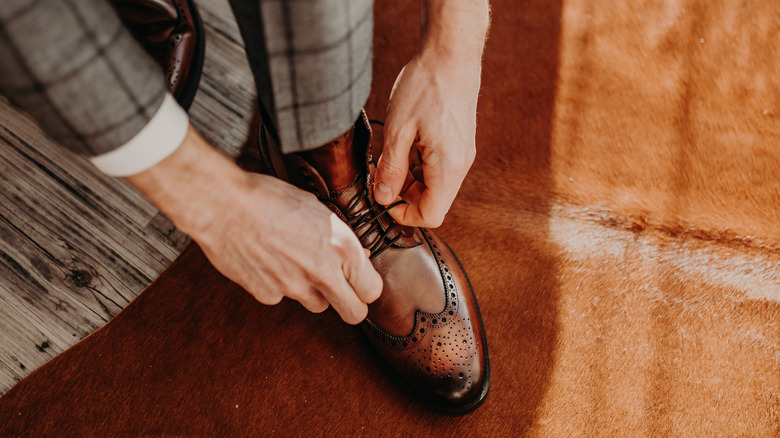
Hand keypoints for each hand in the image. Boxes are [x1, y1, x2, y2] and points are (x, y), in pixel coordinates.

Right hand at [127, 128, 382, 323]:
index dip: (367, 286)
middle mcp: (322, 273)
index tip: (360, 281)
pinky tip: (269, 262)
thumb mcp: (317, 209)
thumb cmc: (270, 198)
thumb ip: (341, 238)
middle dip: (351, 304)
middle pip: (354, 313)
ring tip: (296, 263)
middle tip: (342, 291)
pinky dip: (280, 286)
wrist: (223, 206)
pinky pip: (283, 298)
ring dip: (313, 292)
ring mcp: (294, 289)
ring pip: (317, 305)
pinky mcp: (268, 296)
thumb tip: (358, 256)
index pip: (372, 291)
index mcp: (342, 248)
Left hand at [373, 54, 480, 227]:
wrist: (451, 55)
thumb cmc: (427, 86)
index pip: (431, 215)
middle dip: (405, 197)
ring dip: (412, 181)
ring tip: (392, 157)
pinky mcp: (460, 144)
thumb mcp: (398, 130)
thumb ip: (390, 169)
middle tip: (382, 176)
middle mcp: (461, 165)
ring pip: (436, 186)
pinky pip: (440, 169)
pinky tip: (406, 146)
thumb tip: (383, 197)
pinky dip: (421, 167)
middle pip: (434, 202)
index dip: (404, 215)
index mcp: (448, 167)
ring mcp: (463, 154)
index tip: (383, 199)